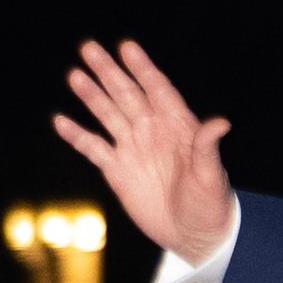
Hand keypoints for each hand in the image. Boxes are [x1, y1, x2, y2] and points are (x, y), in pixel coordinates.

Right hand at [51, 40, 235, 263]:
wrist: (192, 234)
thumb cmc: (210, 203)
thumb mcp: (211, 176)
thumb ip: (207, 148)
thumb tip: (221, 123)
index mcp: (178, 125)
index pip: (157, 89)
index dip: (142, 68)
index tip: (127, 47)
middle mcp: (152, 130)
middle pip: (127, 94)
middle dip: (109, 72)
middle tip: (89, 48)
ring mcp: (132, 148)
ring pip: (108, 114)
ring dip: (91, 96)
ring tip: (74, 75)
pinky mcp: (117, 170)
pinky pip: (93, 148)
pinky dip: (77, 135)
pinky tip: (61, 121)